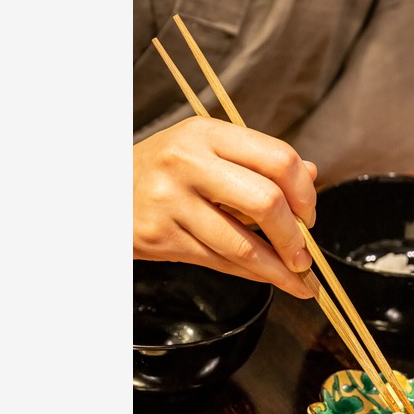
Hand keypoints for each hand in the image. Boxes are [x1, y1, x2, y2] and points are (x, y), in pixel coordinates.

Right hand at [134, 116, 317, 298]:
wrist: (102, 191)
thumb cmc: (164, 171)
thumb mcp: (206, 150)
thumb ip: (258, 161)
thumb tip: (311, 175)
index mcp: (208, 133)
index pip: (278, 158)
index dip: (305, 192)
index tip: (309, 214)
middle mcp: (188, 162)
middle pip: (266, 201)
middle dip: (295, 236)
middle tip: (304, 255)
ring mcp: (171, 200)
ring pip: (243, 244)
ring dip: (278, 269)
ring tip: (298, 279)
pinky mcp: (160, 236)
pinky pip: (219, 261)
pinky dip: (251, 274)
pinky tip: (267, 279)